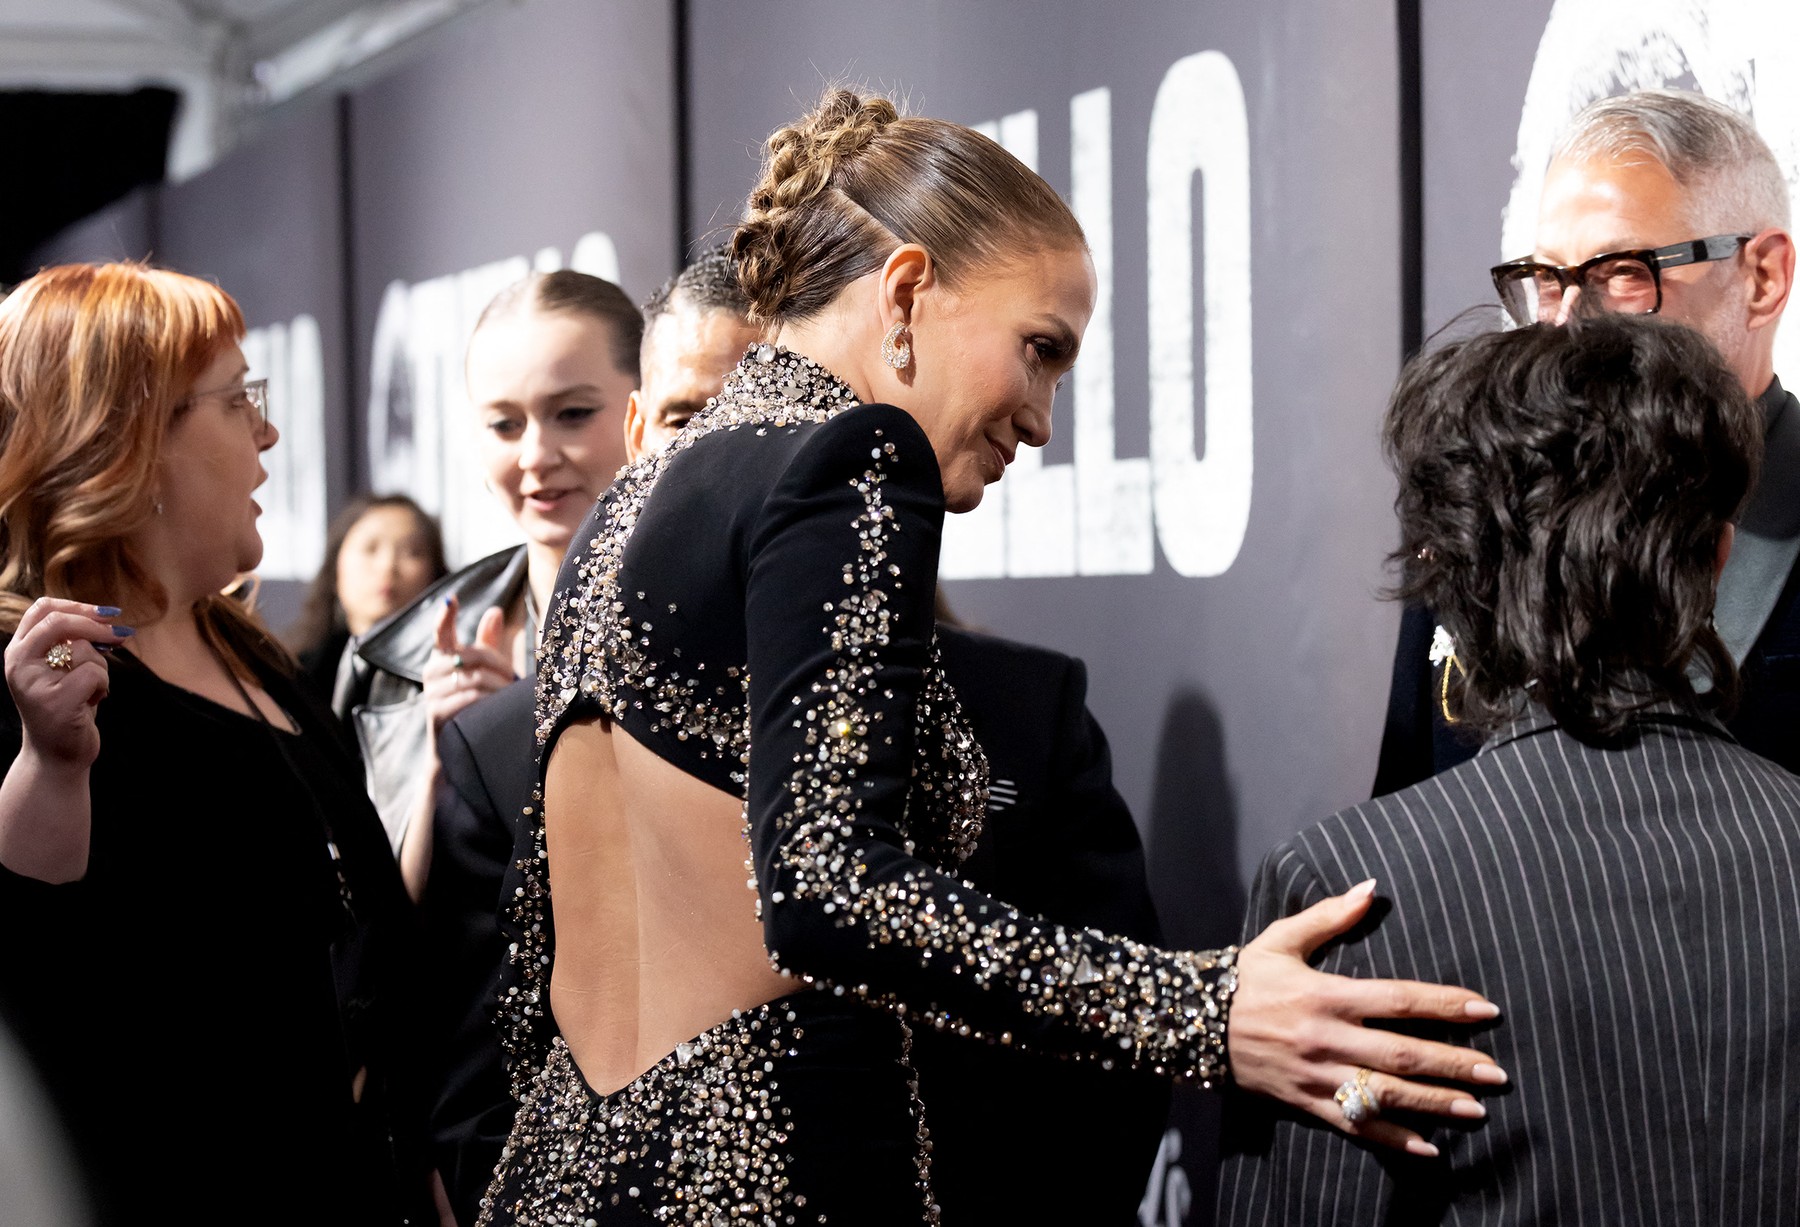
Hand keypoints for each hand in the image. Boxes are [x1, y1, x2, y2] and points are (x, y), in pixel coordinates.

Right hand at [3, 599, 128, 769]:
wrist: (57, 755)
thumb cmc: (68, 707)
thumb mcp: (65, 669)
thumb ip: (74, 643)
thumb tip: (111, 618)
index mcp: (19, 651)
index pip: (42, 609)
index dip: (77, 605)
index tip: (106, 612)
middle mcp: (18, 664)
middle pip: (59, 622)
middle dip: (96, 626)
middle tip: (121, 636)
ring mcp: (33, 683)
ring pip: (84, 651)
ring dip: (100, 669)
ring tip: (89, 691)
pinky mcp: (54, 701)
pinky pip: (94, 675)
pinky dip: (104, 687)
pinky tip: (93, 702)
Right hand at [420, 596, 511, 738]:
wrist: (457, 748)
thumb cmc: (474, 705)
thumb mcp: (482, 671)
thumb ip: (487, 643)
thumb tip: (495, 611)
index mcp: (443, 658)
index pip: (442, 632)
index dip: (446, 616)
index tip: (453, 599)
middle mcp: (432, 672)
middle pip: (473, 655)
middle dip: (500, 665)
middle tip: (515, 678)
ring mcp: (432, 692)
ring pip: (475, 678)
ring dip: (499, 686)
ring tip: (510, 695)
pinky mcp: (436, 712)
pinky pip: (469, 698)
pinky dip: (489, 700)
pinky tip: (498, 707)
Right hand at [1228, 879, 1505, 1155]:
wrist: (1190, 1022)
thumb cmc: (1244, 978)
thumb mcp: (1281, 939)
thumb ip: (1329, 916)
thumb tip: (1371, 888)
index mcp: (1325, 994)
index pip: (1397, 1000)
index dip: (1443, 1005)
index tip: (1485, 1010)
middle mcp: (1326, 1037)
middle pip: (1401, 1054)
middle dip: (1453, 1065)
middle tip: (1498, 1073)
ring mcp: (1316, 1075)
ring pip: (1384, 1095)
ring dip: (1434, 1104)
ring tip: (1476, 1110)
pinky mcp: (1304, 1102)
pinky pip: (1353, 1125)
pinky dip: (1391, 1139)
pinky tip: (1427, 1148)